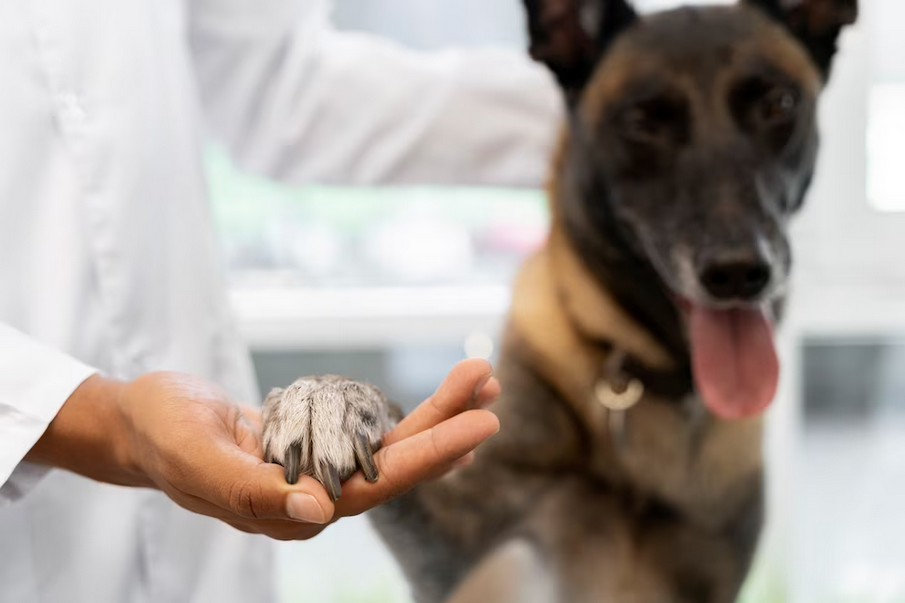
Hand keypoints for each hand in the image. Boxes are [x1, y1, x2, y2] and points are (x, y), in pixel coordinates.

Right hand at [26, 360, 499, 540]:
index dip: (428, 456)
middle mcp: (314, 496)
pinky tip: (446, 400)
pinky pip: (372, 430)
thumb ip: (252, 491)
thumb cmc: (161, 436)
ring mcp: (318, 470)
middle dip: (447, 426)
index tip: (478, 425)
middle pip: (396, 464)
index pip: (374, 486)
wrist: (142, 421)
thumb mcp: (194, 458)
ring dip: (437, 412)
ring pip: (390, 444)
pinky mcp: (317, 444)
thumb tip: (320, 510)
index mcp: (289, 510)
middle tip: (491, 386)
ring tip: (480, 377)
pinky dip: (407, 410)